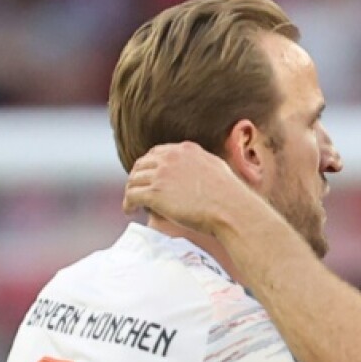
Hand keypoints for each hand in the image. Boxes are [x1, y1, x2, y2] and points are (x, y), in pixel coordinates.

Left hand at [123, 141, 260, 235]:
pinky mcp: (155, 193)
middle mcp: (170, 158)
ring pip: (134, 180)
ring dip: (131, 191)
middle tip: (136, 191)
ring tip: (131, 204)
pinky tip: (129, 211)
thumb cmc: (230, 197)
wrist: (231, 210)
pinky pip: (131, 195)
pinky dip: (128, 204)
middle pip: (142, 165)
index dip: (149, 166)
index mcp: (185, 150)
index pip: (157, 153)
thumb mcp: (217, 169)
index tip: (148, 177)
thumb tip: (201, 171)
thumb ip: (203, 165)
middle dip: (137, 177)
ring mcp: (161, 174)